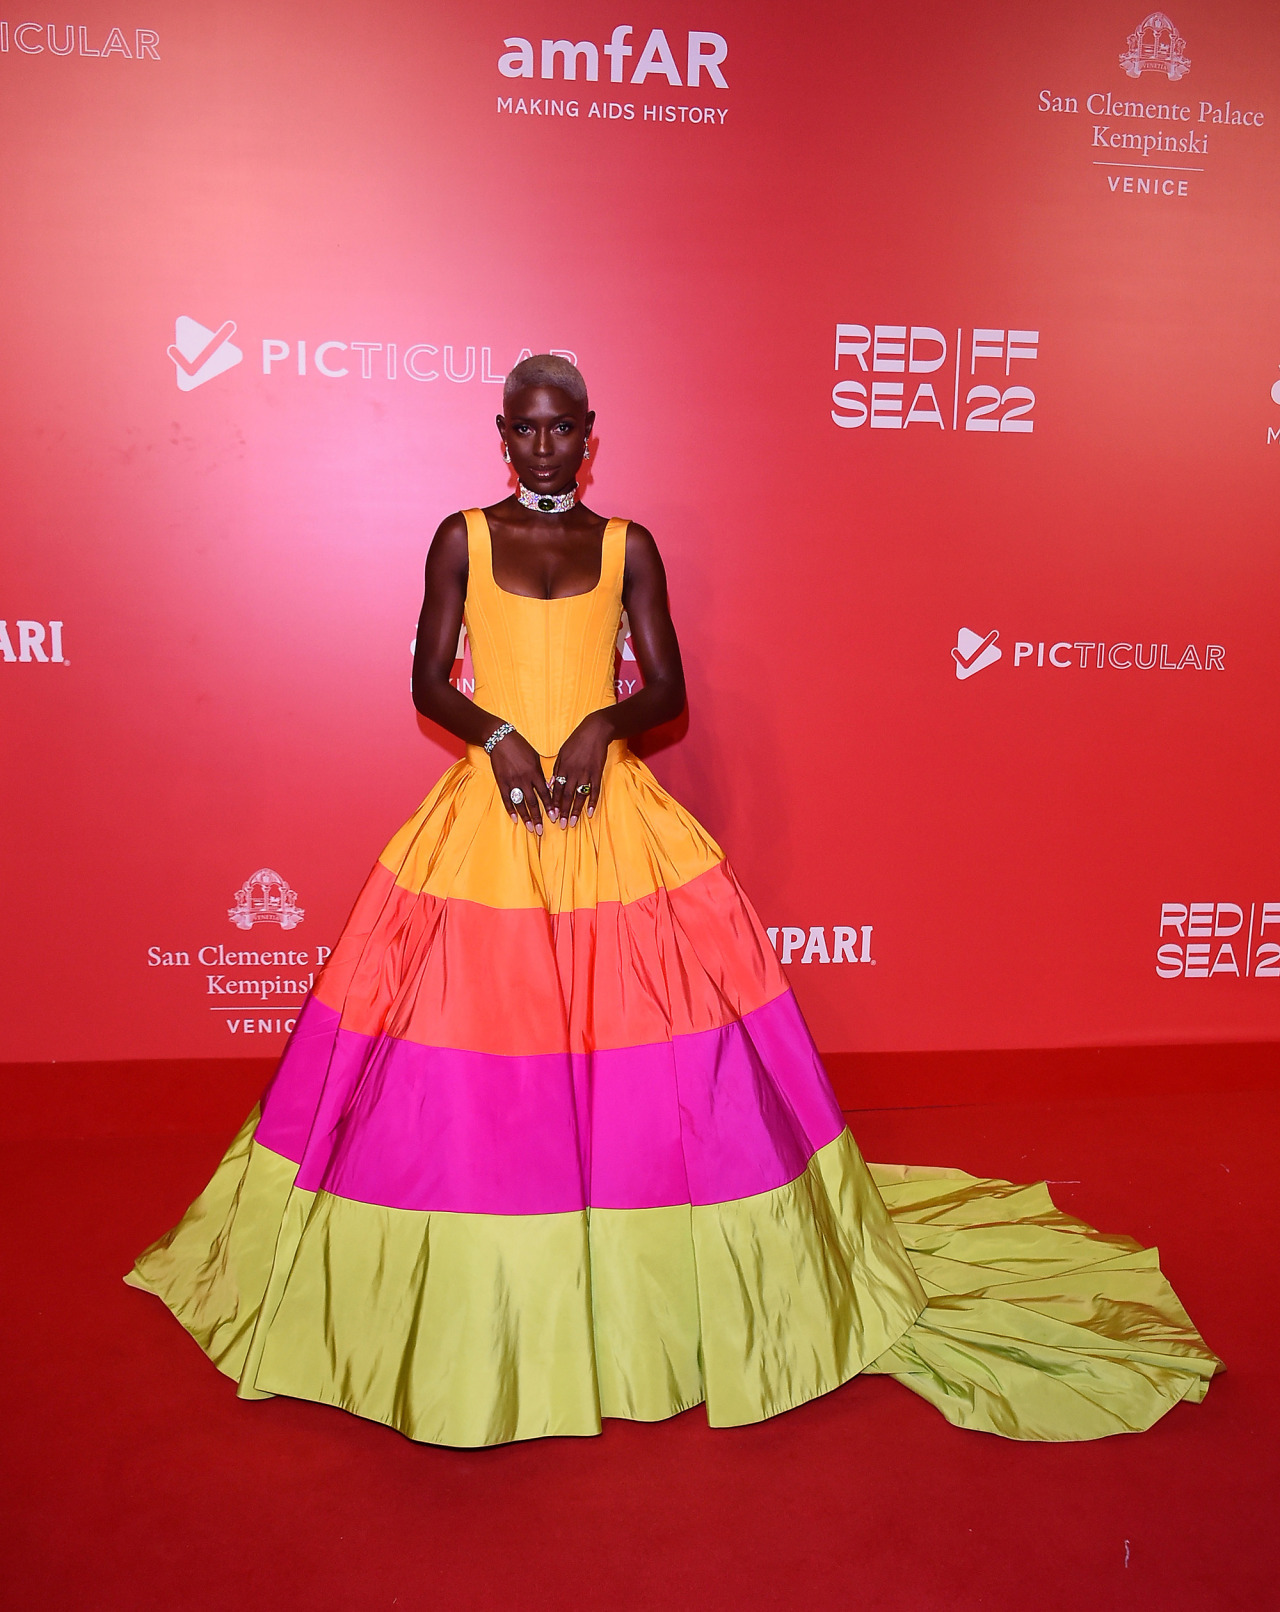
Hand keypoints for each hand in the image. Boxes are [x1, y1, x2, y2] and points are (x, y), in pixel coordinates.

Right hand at [488, 728, 551, 833]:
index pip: (545, 794)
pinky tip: (515, 819)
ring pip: (520, 803)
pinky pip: (507, 799)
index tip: (554, 817)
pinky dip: (511, 810)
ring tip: (531, 828)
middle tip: (542, 830)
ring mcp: (512, 782)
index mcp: (535, 773)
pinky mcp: (502, 782)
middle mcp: (525, 779)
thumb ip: (541, 774)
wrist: (501, 740)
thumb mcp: (535, 758)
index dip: (550, 806)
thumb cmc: (521, 747)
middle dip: (538, 817)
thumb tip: (548, 787)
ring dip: (526, 817)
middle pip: (533, 802)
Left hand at [548, 711, 611, 827]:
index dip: (554, 803)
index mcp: (562, 767)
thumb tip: (551, 786)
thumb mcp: (562, 753)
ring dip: (576, 810)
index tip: (551, 815)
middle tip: (561, 825)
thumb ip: (556, 770)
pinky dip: (592, 801)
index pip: (556, 789)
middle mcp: (573, 772)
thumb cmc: (576, 741)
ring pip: (579, 795)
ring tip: (573, 823)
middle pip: (567, 795)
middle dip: (563, 811)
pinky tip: (589, 812)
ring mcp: (586, 773)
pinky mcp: (597, 772)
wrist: (594, 731)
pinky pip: (594, 790)